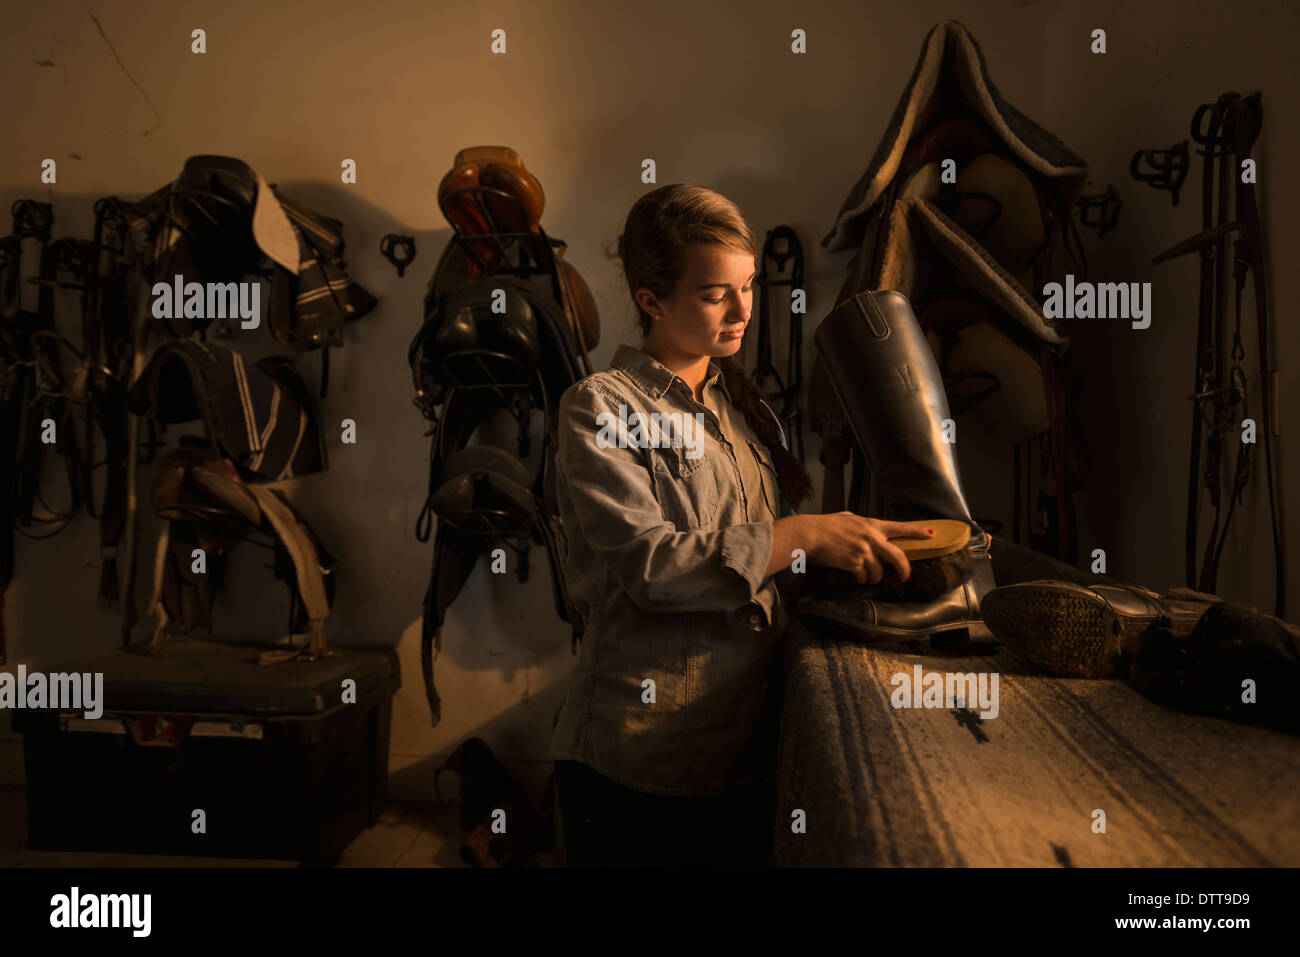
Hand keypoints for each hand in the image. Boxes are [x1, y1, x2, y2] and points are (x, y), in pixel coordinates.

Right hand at [804, 512, 934, 584]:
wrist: (810, 533)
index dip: (917, 532)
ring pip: (879, 572)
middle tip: (904, 577)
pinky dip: (860, 579)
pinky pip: (863, 577)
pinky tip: (853, 575)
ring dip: (873, 578)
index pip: (900, 528)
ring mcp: (864, 550)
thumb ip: (860, 524)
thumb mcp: (847, 518)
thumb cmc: (825, 526)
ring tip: (865, 576)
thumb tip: (864, 527)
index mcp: (872, 525)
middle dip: (904, 569)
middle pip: (898, 556)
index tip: (931, 534)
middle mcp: (872, 537)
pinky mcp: (855, 562)